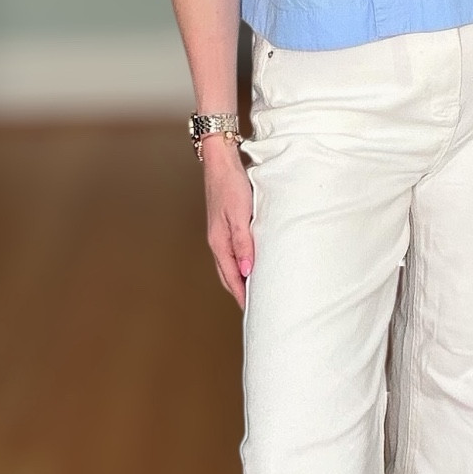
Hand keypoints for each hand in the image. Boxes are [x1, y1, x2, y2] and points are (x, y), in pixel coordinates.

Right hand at [201, 135, 254, 306]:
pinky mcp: (224, 226)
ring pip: (228, 265)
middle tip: (255, 308)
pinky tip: (249, 264)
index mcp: (219, 242)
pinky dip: (239, 264)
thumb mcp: (241, 214)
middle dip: (240, 293)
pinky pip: (231, 253)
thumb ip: (244, 243)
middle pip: (228, 275)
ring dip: (239, 280)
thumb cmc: (231, 185)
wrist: (220, 162)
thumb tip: (246, 270)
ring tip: (253, 291)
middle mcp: (217, 241)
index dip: (243, 295)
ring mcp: (218, 234)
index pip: (232, 277)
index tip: (254, 311)